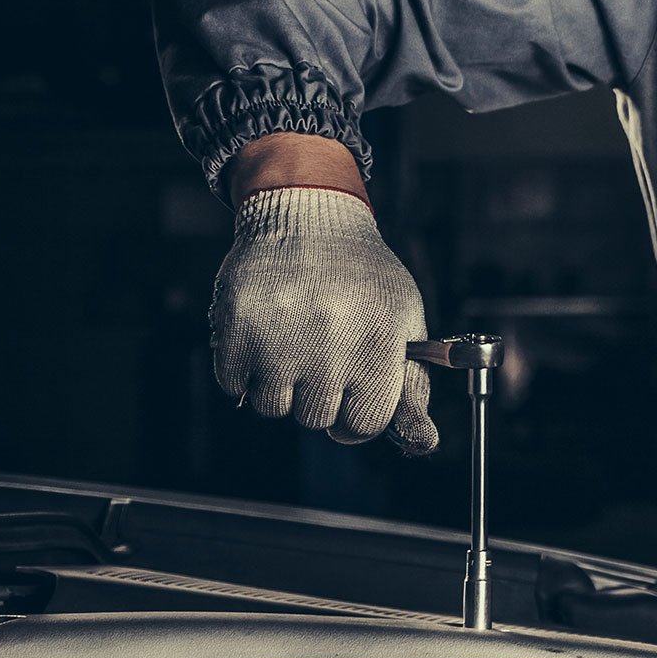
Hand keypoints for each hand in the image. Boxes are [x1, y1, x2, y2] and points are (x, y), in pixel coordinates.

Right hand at [210, 186, 436, 453]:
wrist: (307, 214)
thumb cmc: (361, 275)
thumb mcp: (404, 320)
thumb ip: (413, 386)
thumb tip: (422, 444)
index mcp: (377, 343)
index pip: (364, 424)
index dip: (356, 409)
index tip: (351, 389)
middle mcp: (328, 344)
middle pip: (316, 419)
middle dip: (319, 392)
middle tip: (321, 348)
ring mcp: (277, 339)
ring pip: (273, 407)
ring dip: (280, 382)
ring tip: (292, 336)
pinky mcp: (234, 330)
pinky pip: (234, 385)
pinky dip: (245, 367)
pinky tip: (264, 330)